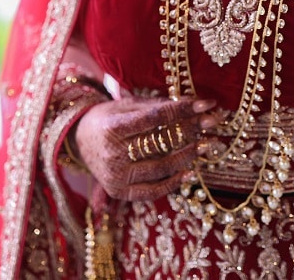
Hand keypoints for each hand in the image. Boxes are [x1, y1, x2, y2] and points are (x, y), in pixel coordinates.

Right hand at [73, 95, 217, 201]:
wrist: (79, 140)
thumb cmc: (107, 117)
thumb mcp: (126, 105)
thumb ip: (157, 106)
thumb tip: (192, 102)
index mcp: (113, 127)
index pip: (156, 118)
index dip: (184, 110)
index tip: (207, 103)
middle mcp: (113, 154)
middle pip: (162, 142)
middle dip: (192, 130)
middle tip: (214, 121)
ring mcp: (116, 176)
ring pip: (161, 168)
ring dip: (188, 155)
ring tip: (208, 144)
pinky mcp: (119, 192)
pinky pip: (152, 191)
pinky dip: (173, 183)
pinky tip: (191, 171)